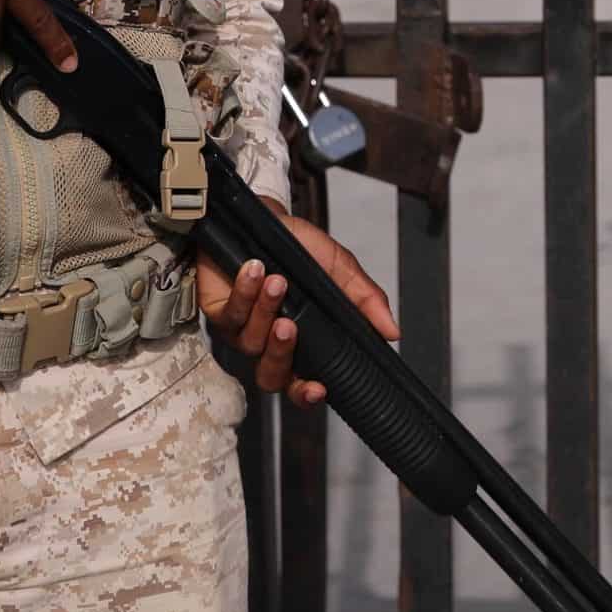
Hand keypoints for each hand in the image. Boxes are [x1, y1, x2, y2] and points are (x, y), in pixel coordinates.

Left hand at [199, 203, 399, 406]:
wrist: (263, 216)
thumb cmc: (298, 246)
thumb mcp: (340, 269)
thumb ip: (366, 301)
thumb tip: (393, 332)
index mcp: (301, 340)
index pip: (301, 384)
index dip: (306, 394)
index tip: (317, 388)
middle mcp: (269, 342)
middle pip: (272, 376)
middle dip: (282, 353)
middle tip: (291, 325)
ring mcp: (242, 330)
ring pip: (251, 342)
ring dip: (266, 310)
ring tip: (278, 282)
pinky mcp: (218, 312)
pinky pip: (230, 314)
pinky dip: (245, 292)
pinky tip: (256, 272)